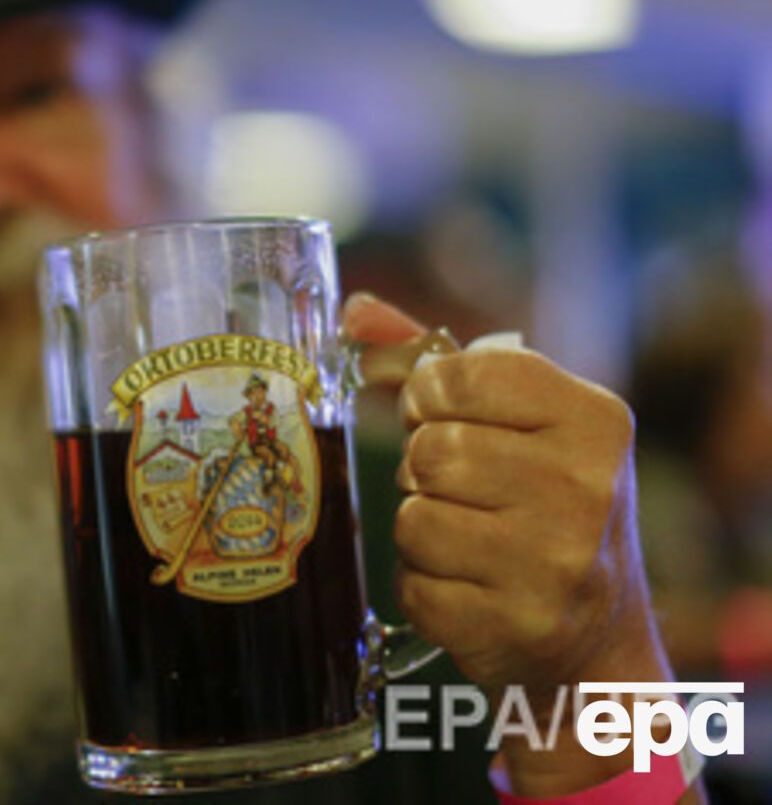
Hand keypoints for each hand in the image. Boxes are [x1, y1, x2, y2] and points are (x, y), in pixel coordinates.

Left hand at [343, 293, 699, 799]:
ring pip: (413, 519)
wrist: (594, 635)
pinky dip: (423, 584)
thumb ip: (438, 361)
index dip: (429, 395)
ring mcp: (554, 564)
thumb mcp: (522, 423)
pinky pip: (412, 585)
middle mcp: (586, 489)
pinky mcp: (515, 625)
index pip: (460, 374)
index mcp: (594, 420)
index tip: (441, 413)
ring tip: (468, 537)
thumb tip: (353, 312)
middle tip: (461, 487)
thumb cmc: (544, 504)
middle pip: (432, 450)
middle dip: (425, 467)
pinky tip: (469, 585)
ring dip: (421, 527)